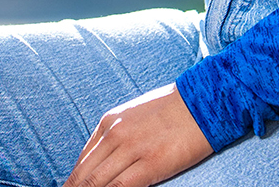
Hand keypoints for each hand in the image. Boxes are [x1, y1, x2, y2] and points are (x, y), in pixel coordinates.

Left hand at [63, 84, 213, 186]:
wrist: (204, 100)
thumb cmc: (173, 110)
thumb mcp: (134, 116)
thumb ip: (116, 137)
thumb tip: (103, 162)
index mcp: (109, 122)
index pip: (82, 161)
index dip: (74, 183)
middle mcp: (115, 134)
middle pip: (84, 175)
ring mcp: (132, 149)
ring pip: (96, 183)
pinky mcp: (150, 163)